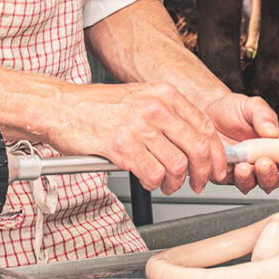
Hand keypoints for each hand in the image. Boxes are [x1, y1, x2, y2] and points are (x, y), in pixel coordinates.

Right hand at [40, 81, 227, 195]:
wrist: (61, 107)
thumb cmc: (98, 106)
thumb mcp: (140, 98)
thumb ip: (168, 116)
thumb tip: (195, 143)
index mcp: (164, 94)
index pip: (205, 126)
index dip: (216, 153)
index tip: (216, 168)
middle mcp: (155, 107)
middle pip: (198, 148)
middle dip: (203, 174)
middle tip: (197, 184)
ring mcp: (138, 125)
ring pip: (177, 165)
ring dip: (175, 183)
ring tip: (166, 185)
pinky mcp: (121, 145)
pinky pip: (151, 174)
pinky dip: (152, 183)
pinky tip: (146, 180)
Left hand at [201, 92, 278, 194]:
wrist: (208, 109)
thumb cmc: (234, 108)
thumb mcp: (252, 106)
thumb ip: (264, 116)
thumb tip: (272, 132)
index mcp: (276, 149)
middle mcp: (262, 163)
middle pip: (274, 181)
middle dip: (271, 175)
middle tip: (264, 163)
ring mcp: (245, 171)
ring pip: (253, 184)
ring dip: (251, 178)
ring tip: (245, 166)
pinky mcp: (226, 174)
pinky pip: (231, 181)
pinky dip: (232, 176)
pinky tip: (232, 166)